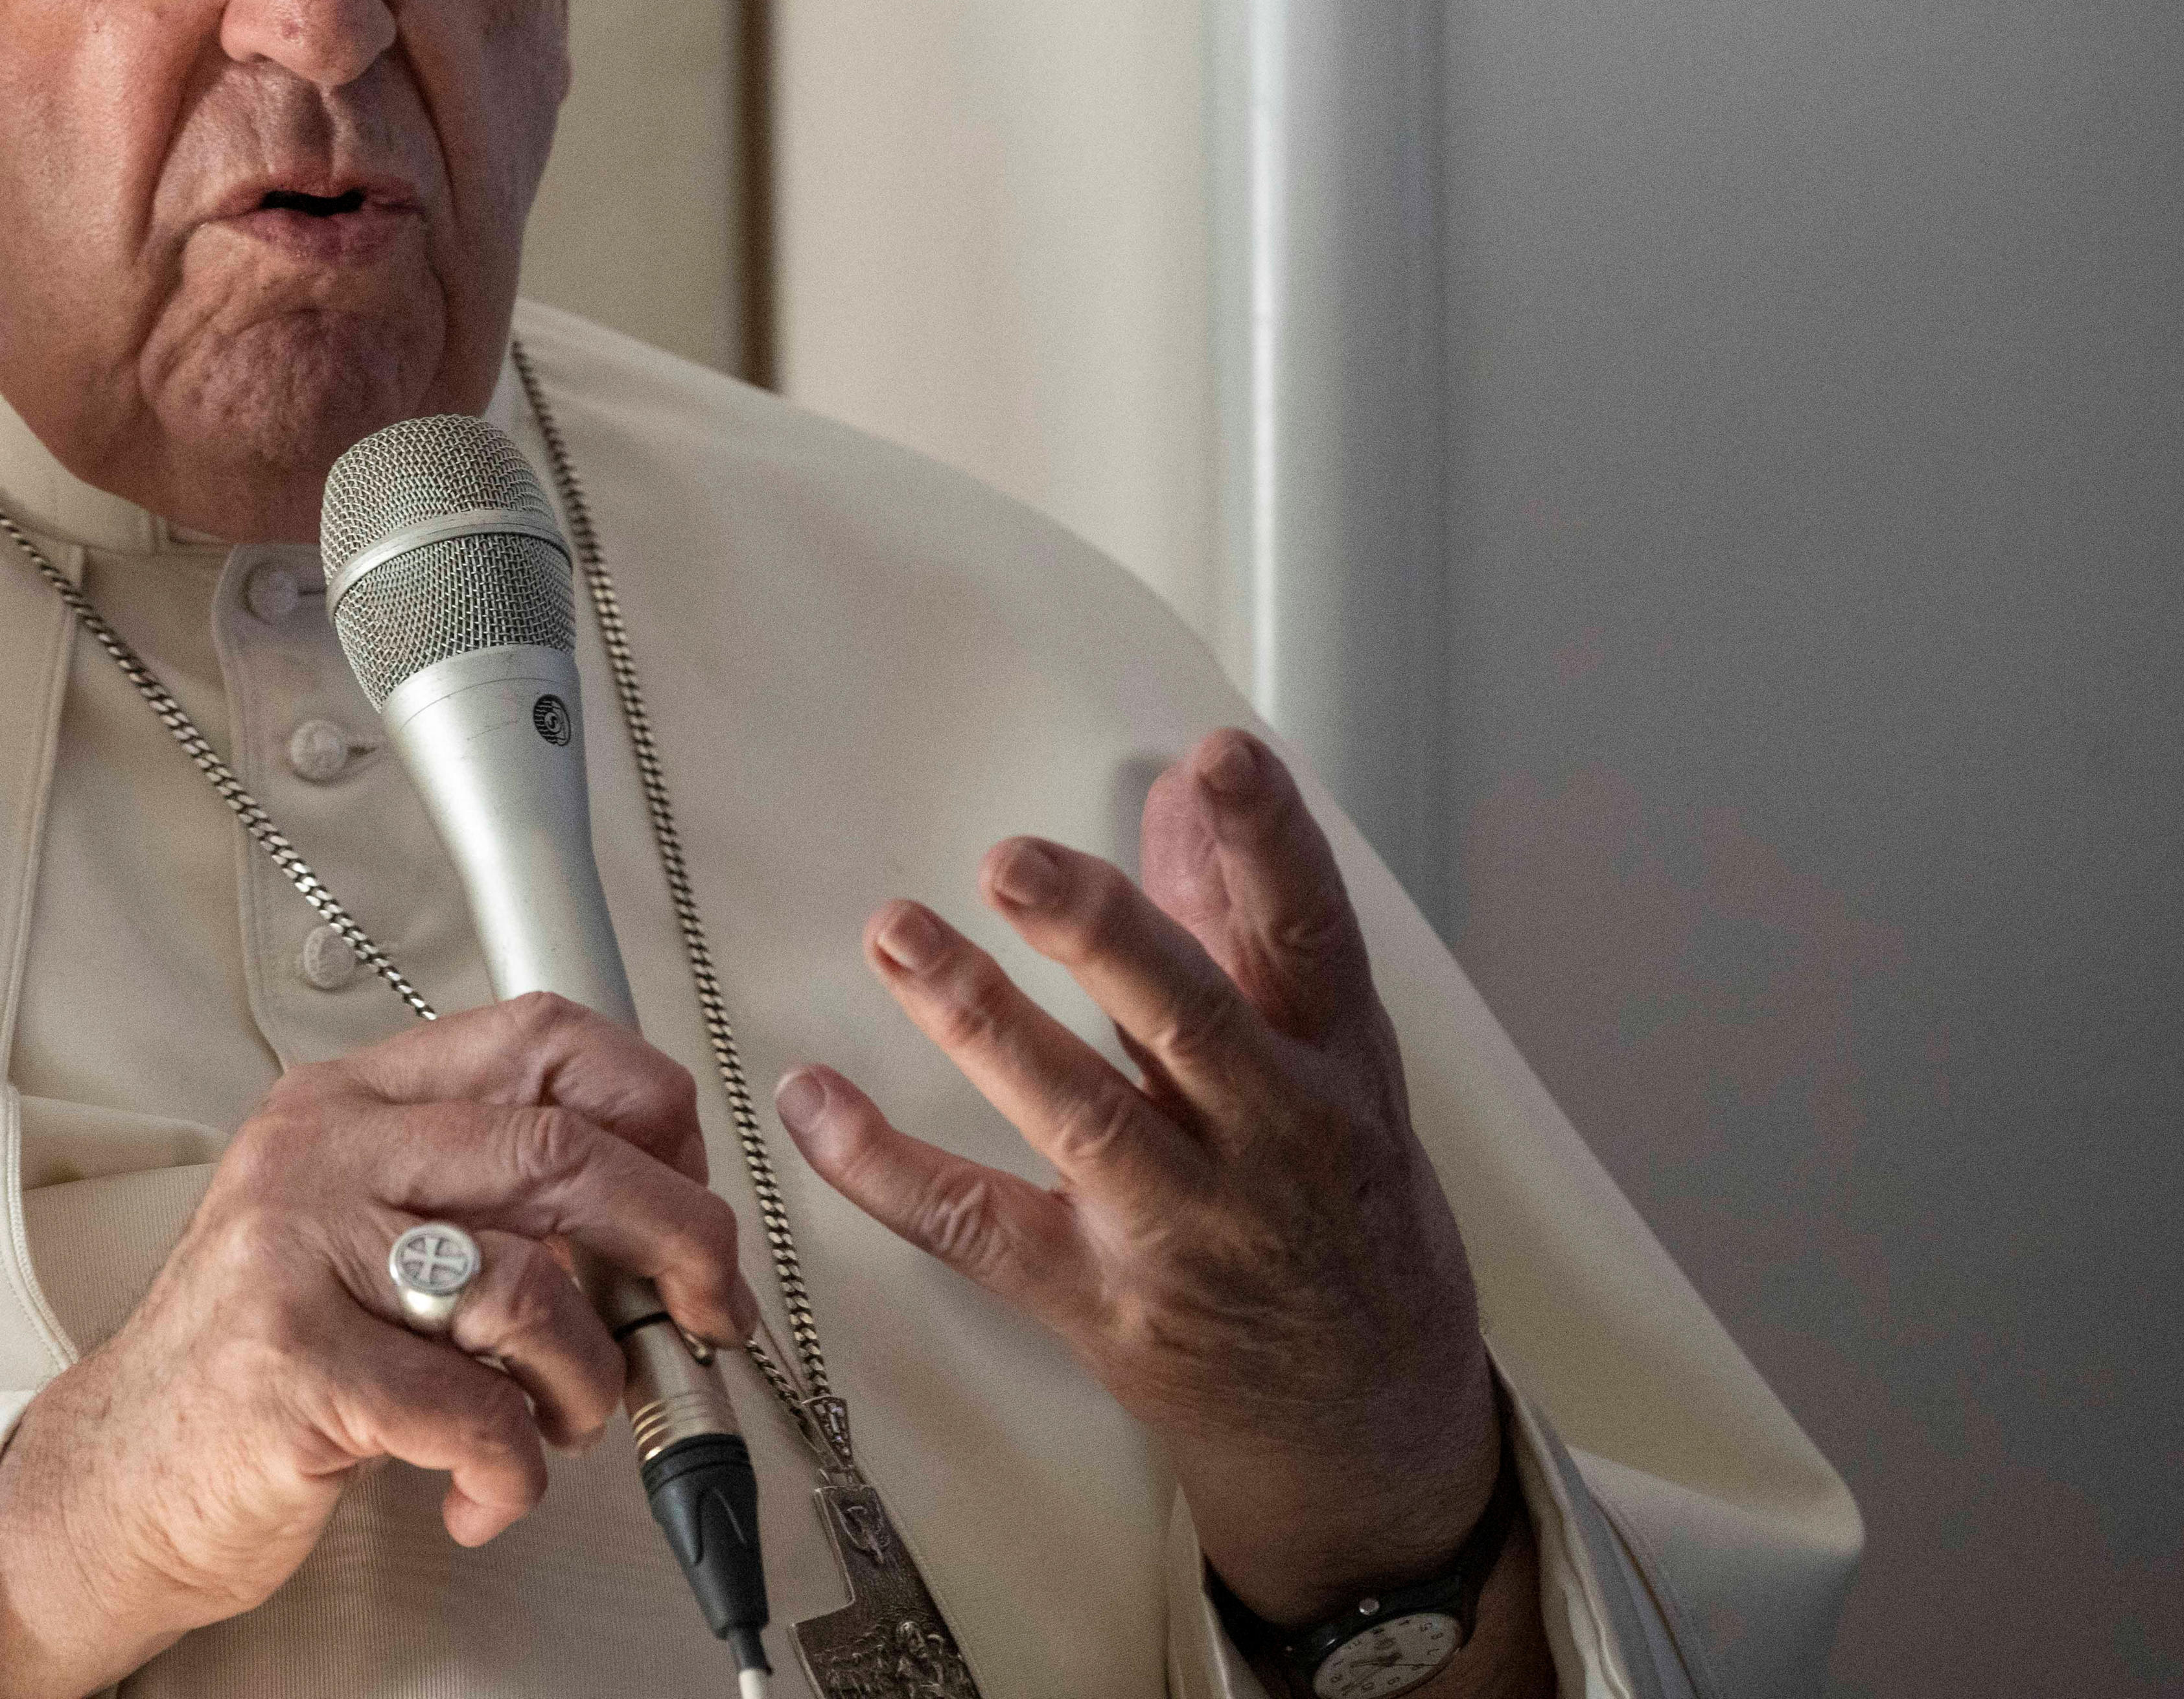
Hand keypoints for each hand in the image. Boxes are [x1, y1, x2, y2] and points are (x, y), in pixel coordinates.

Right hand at [0, 994, 753, 1696]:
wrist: (114, 1477)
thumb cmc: (258, 1361)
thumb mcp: (363, 1237)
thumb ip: (480, 1201)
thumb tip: (656, 1218)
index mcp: (351, 1102)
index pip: (539, 1039)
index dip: (649, 1106)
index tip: (690, 1183)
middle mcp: (322, 1155)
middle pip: (559, 1149)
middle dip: (677, 1235)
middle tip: (708, 1307)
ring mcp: (299, 1253)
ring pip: (531, 1288)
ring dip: (590, 1381)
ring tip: (562, 1424)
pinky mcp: (295, 1368)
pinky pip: (475, 1412)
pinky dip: (515, 1470)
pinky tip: (488, 1491)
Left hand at [777, 731, 1544, 1677]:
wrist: (1370, 1425)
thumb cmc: (1345, 1206)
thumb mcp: (1330, 1062)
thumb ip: (1240, 923)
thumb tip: (1179, 790)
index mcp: (1334, 1064)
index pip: (1310, 936)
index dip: (1272, 843)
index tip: (1224, 758)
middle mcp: (1273, 1143)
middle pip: (1189, 1023)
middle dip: (1104, 936)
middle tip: (1015, 859)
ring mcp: (1186, 1231)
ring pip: (1077, 1117)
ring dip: (979, 1020)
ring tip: (895, 932)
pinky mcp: (1103, 1306)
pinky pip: (980, 1229)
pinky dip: (886, 1168)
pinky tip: (813, 1100)